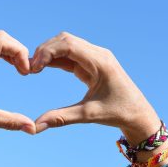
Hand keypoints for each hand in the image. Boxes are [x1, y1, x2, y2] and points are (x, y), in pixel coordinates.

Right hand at [31, 32, 160, 144]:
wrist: (137, 113)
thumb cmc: (117, 112)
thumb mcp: (88, 115)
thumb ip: (61, 118)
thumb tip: (36, 126)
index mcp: (100, 62)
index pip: (68, 45)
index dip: (47, 52)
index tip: (33, 68)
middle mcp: (98, 54)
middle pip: (65, 40)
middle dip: (45, 51)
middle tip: (30, 68)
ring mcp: (95, 57)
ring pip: (66, 45)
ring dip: (49, 53)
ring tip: (34, 68)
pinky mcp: (92, 63)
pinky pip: (70, 55)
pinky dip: (55, 59)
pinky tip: (44, 67)